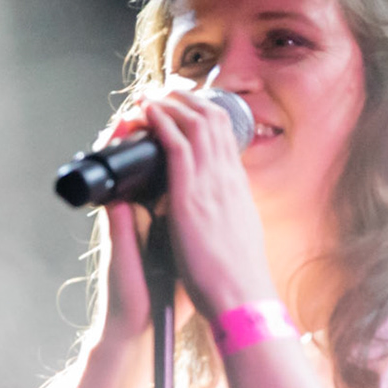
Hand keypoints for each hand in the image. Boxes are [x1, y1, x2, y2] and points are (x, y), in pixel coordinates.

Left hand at [140, 89, 276, 321]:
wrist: (240, 297)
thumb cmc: (237, 278)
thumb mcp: (238, 238)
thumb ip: (229, 216)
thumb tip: (226, 210)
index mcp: (237, 189)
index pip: (226, 138)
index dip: (207, 115)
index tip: (190, 106)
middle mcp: (228, 178)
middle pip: (213, 120)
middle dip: (188, 99)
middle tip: (167, 90)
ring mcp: (211, 181)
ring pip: (194, 122)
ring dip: (171, 102)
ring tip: (151, 93)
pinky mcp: (191, 191)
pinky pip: (176, 141)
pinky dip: (161, 120)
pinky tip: (148, 111)